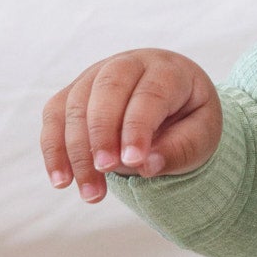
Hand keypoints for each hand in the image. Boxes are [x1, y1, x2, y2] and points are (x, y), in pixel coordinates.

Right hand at [40, 48, 222, 203]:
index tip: (134, 162)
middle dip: (102, 132)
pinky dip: (54, 149)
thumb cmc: (190, 118)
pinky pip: (54, 116)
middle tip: (106, 170)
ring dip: (77, 150)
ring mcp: (96, 74)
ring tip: (91, 193)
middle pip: (106, 90)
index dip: (137, 127)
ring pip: (75, 104)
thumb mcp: (202, 136)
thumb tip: (145, 167)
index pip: (149, 94)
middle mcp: (129, 64)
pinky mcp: (74, 91)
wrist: (174, 104)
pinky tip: (62, 181)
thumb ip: (179, 149)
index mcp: (168, 70)